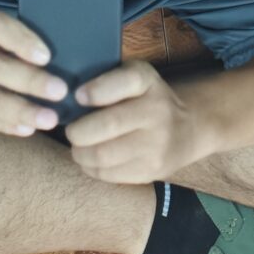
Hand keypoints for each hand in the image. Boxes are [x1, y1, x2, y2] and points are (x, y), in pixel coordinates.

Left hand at [65, 61, 207, 182]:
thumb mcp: (135, 79)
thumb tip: (67, 102)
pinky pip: (109, 174)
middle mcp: (156, 111)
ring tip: (78, 149)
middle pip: (107, 126)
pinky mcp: (150, 171)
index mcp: (148, 82)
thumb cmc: (146, 100)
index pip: (124, 82)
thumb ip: (108, 83)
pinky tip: (91, 161)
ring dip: (81, 154)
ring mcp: (155, 145)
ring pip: (103, 156)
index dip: (96, 91)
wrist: (187, 129)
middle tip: (71, 133)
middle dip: (78, 132)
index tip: (78, 96)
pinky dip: (92, 169)